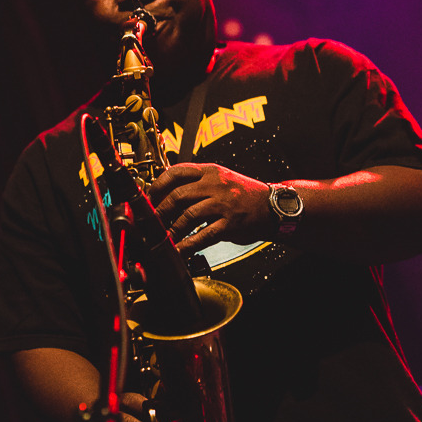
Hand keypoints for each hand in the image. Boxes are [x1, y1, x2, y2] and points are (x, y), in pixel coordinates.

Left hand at [148, 162, 271, 255]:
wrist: (273, 206)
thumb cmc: (243, 195)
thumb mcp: (220, 179)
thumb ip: (197, 182)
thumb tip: (166, 192)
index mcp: (210, 171)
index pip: (176, 172)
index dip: (158, 185)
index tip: (148, 197)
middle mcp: (216, 185)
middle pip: (178, 195)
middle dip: (160, 210)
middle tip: (152, 220)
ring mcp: (223, 204)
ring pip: (188, 215)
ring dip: (171, 229)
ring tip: (163, 237)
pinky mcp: (230, 224)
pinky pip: (204, 235)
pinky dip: (188, 244)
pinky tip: (180, 250)